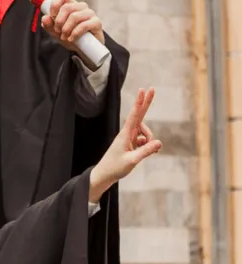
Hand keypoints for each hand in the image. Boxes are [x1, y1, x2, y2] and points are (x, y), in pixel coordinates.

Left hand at [41, 0, 104, 64]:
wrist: (84, 49)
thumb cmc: (70, 36)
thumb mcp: (56, 32)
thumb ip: (49, 25)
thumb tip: (45, 18)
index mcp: (70, 5)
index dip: (54, 5)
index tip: (51, 17)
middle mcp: (81, 7)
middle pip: (67, 7)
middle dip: (59, 21)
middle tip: (57, 31)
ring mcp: (90, 13)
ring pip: (74, 16)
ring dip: (66, 28)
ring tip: (64, 37)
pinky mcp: (97, 22)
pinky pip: (84, 25)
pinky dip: (75, 33)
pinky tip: (71, 39)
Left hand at [89, 88, 161, 204]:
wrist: (105, 174)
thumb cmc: (115, 168)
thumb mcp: (132, 161)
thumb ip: (146, 151)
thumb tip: (159, 142)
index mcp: (124, 134)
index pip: (134, 116)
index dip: (139, 103)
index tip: (142, 90)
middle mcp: (127, 133)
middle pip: (140, 115)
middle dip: (146, 103)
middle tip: (152, 88)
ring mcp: (129, 137)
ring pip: (146, 134)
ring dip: (149, 141)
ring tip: (143, 153)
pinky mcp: (131, 143)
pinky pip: (145, 141)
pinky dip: (148, 146)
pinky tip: (143, 154)